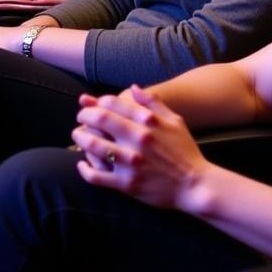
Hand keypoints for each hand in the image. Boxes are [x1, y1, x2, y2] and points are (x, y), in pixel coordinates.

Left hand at [74, 85, 210, 211]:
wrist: (193, 184)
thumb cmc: (184, 150)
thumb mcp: (175, 120)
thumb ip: (154, 102)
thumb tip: (133, 87)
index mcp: (150, 121)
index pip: (115, 104)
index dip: (98, 102)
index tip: (93, 105)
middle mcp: (139, 139)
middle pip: (101, 121)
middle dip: (85, 116)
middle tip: (80, 118)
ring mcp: (131, 162)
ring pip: (94, 146)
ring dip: (81, 139)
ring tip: (78, 136)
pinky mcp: (126, 184)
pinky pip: (96, 176)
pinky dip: (84, 169)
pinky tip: (82, 164)